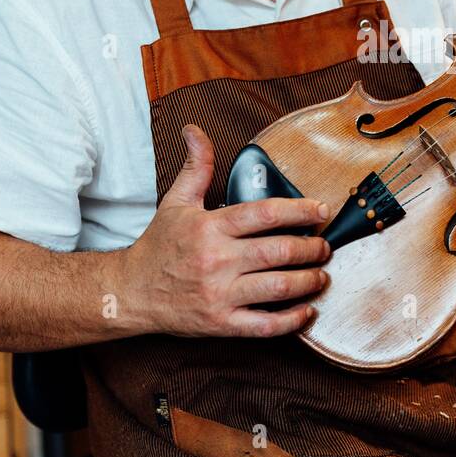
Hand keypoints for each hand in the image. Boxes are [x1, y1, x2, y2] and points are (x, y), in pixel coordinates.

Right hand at [117, 125, 331, 337]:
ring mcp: (220, 294)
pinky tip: (307, 310)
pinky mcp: (221, 323)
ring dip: (309, 281)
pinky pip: (264, 325)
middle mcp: (217, 260)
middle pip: (279, 252)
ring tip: (321, 274)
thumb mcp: (176, 201)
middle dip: (311, 248)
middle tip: (325, 246)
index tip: (320, 210)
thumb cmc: (159, 246)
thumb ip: (196, 166)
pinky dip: (292, 319)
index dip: (300, 210)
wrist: (130, 292)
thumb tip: (195, 130)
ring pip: (278, 287)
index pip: (265, 214)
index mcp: (211, 227)